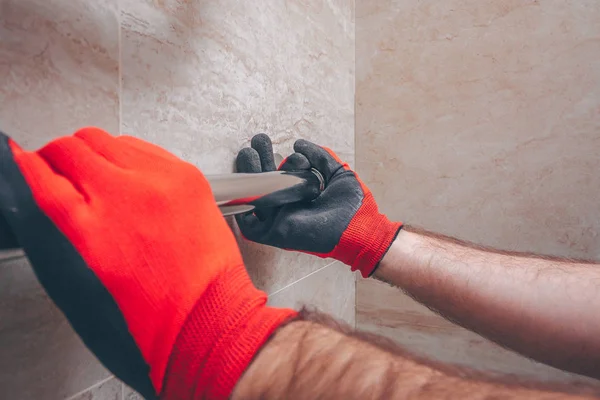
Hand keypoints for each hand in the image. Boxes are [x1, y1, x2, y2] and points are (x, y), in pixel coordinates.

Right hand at [0, 128, 294, 398]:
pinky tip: (129, 176)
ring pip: (106, 140)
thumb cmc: (151, 317)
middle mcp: (123, 196)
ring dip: (93, 153)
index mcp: (88, 230)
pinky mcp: (185, 175)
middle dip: (57, 156)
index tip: (24, 161)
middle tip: (59, 169)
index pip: (40, 176)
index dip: (25, 165)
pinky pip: (143, 147)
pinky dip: (127, 157)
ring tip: (97, 175)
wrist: (209, 316)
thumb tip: (48, 196)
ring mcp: (158, 181)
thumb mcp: (81, 286)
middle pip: (70, 148)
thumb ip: (60, 233)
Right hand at [235, 134, 401, 276]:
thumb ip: (320, 156)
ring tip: (248, 153)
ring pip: (253, 196)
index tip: (298, 156)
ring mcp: (278, 219)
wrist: (359, 227)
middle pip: (264, 181)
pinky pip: (248, 223)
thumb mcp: (338, 172)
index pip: (282, 173)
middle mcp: (287, 204)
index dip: (284, 159)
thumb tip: (297, 143)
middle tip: (258, 141)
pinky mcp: (273, 233)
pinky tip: (240, 184)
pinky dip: (241, 206)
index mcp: (300, 192)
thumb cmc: (353, 204)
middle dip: (258, 160)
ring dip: (248, 174)